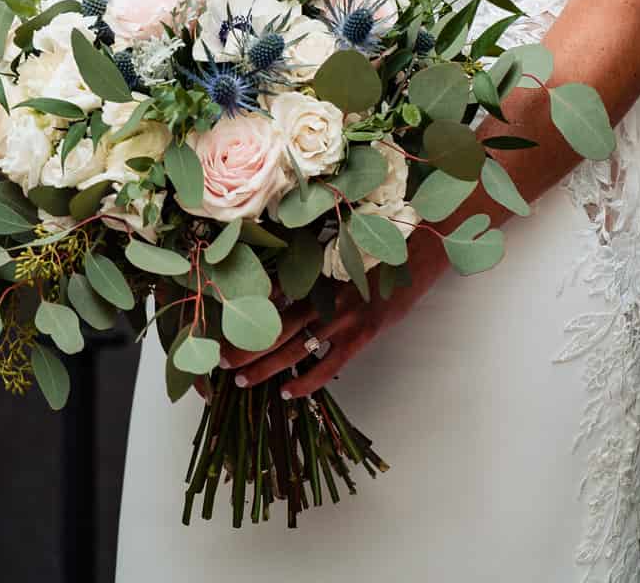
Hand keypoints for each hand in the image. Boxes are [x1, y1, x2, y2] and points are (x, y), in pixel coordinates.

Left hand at [221, 228, 449, 401]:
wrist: (419, 250)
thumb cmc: (379, 246)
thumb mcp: (341, 250)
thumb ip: (312, 268)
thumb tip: (281, 286)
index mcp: (316, 270)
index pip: (271, 295)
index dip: (246, 311)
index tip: (222, 325)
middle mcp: (324, 293)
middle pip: (275, 324)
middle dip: (245, 344)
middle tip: (219, 360)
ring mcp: (343, 315)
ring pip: (295, 346)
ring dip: (266, 365)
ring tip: (242, 380)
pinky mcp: (363, 334)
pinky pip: (329, 364)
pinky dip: (307, 380)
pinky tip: (288, 392)